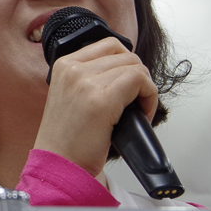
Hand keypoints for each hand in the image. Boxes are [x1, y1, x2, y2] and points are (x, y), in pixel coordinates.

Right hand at [32, 37, 157, 177]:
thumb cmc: (69, 139)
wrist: (61, 165)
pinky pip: (141, 81)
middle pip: (126, 55)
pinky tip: (141, 114)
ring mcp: (86, 82)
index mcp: (63, 65)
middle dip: (137, 78)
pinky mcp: (102, 99)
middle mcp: (73, 69)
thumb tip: (127, 70)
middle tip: (133, 102)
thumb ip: (92, 77)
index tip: (126, 85)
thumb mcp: (72, 96)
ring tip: (136, 111)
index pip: (109, 45)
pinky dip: (149, 98)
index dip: (125, 63)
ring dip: (145, 90)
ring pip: (136, 67)